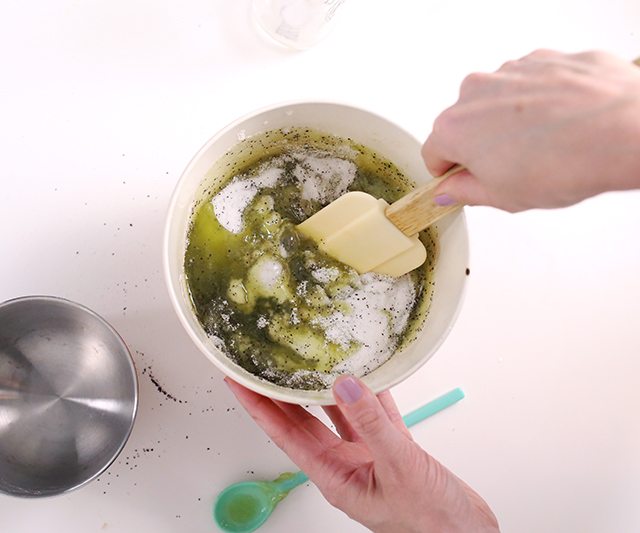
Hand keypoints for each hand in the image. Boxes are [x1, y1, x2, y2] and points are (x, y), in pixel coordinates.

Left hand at [225, 375, 498, 532]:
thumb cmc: (432, 522)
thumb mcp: (399, 468)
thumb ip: (373, 425)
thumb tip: (345, 386)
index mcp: (335, 476)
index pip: (284, 433)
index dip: (257, 405)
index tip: (237, 380)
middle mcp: (346, 464)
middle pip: (303, 420)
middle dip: (280, 391)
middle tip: (262, 361)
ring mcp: (369, 457)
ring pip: (339, 413)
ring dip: (326, 387)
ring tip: (309, 359)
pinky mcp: (393, 450)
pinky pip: (376, 414)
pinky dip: (372, 392)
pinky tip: (368, 372)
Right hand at [422, 50, 639, 211]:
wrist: (623, 129)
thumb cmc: (565, 162)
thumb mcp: (503, 196)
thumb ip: (466, 191)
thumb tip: (451, 189)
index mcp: (455, 128)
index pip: (434, 154)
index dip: (449, 172)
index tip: (464, 180)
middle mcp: (476, 91)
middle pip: (463, 124)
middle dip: (480, 145)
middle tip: (510, 169)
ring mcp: (510, 70)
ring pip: (497, 103)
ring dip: (509, 123)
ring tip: (542, 146)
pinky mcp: (543, 59)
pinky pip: (530, 86)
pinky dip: (539, 103)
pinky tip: (561, 124)